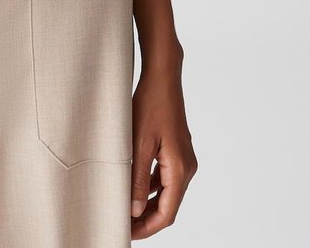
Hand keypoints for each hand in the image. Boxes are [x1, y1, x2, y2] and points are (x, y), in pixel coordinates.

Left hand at [130, 57, 197, 237]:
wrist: (162, 77)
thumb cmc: (150, 104)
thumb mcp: (138, 143)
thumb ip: (136, 178)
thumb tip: (134, 209)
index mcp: (179, 169)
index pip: (167, 213)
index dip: (147, 227)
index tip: (127, 233)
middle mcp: (186, 167)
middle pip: (168, 206)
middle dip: (146, 219)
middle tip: (122, 225)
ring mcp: (183, 159)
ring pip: (166, 192)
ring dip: (147, 204)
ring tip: (124, 209)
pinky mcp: (177, 150)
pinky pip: (164, 177)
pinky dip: (150, 187)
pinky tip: (132, 187)